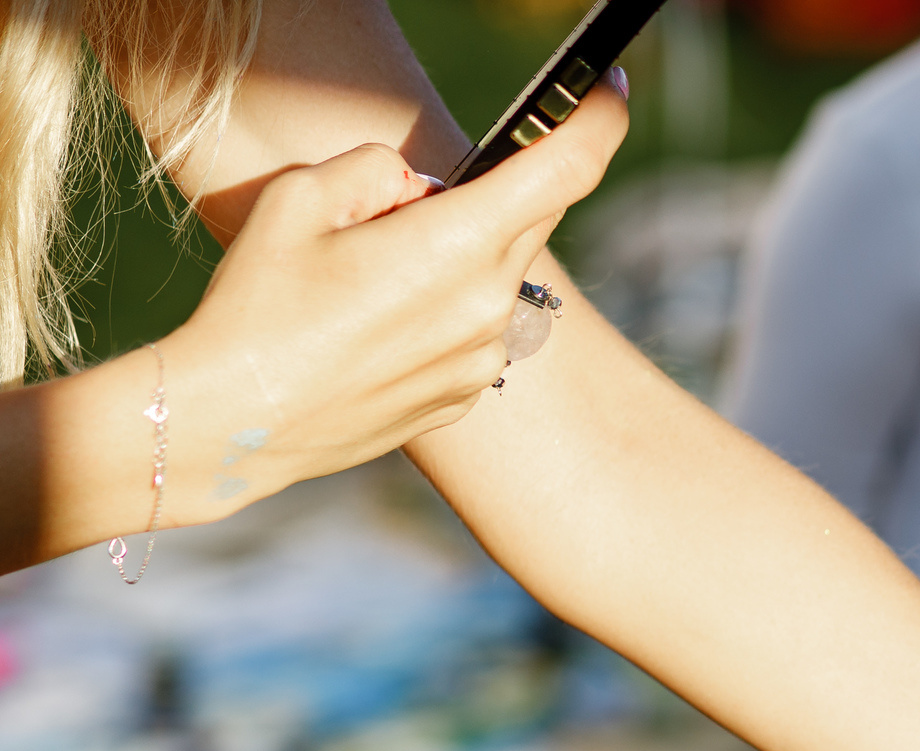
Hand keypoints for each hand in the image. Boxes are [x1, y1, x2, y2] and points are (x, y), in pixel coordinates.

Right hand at [158, 76, 627, 523]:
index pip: (565, 170)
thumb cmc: (258, 305)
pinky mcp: (468, 393)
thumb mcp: (300, 199)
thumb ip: (378, 168)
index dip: (598, 121)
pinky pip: (475, 327)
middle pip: (529, 218)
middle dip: (486, 194)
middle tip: (404, 206)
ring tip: (368, 280)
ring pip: (496, 275)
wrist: (237, 422)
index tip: (613, 91)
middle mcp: (490, 305)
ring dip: (456, 257)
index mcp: (459, 245)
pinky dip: (442, 309)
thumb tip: (421, 185)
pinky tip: (374, 327)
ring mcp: (484, 357)